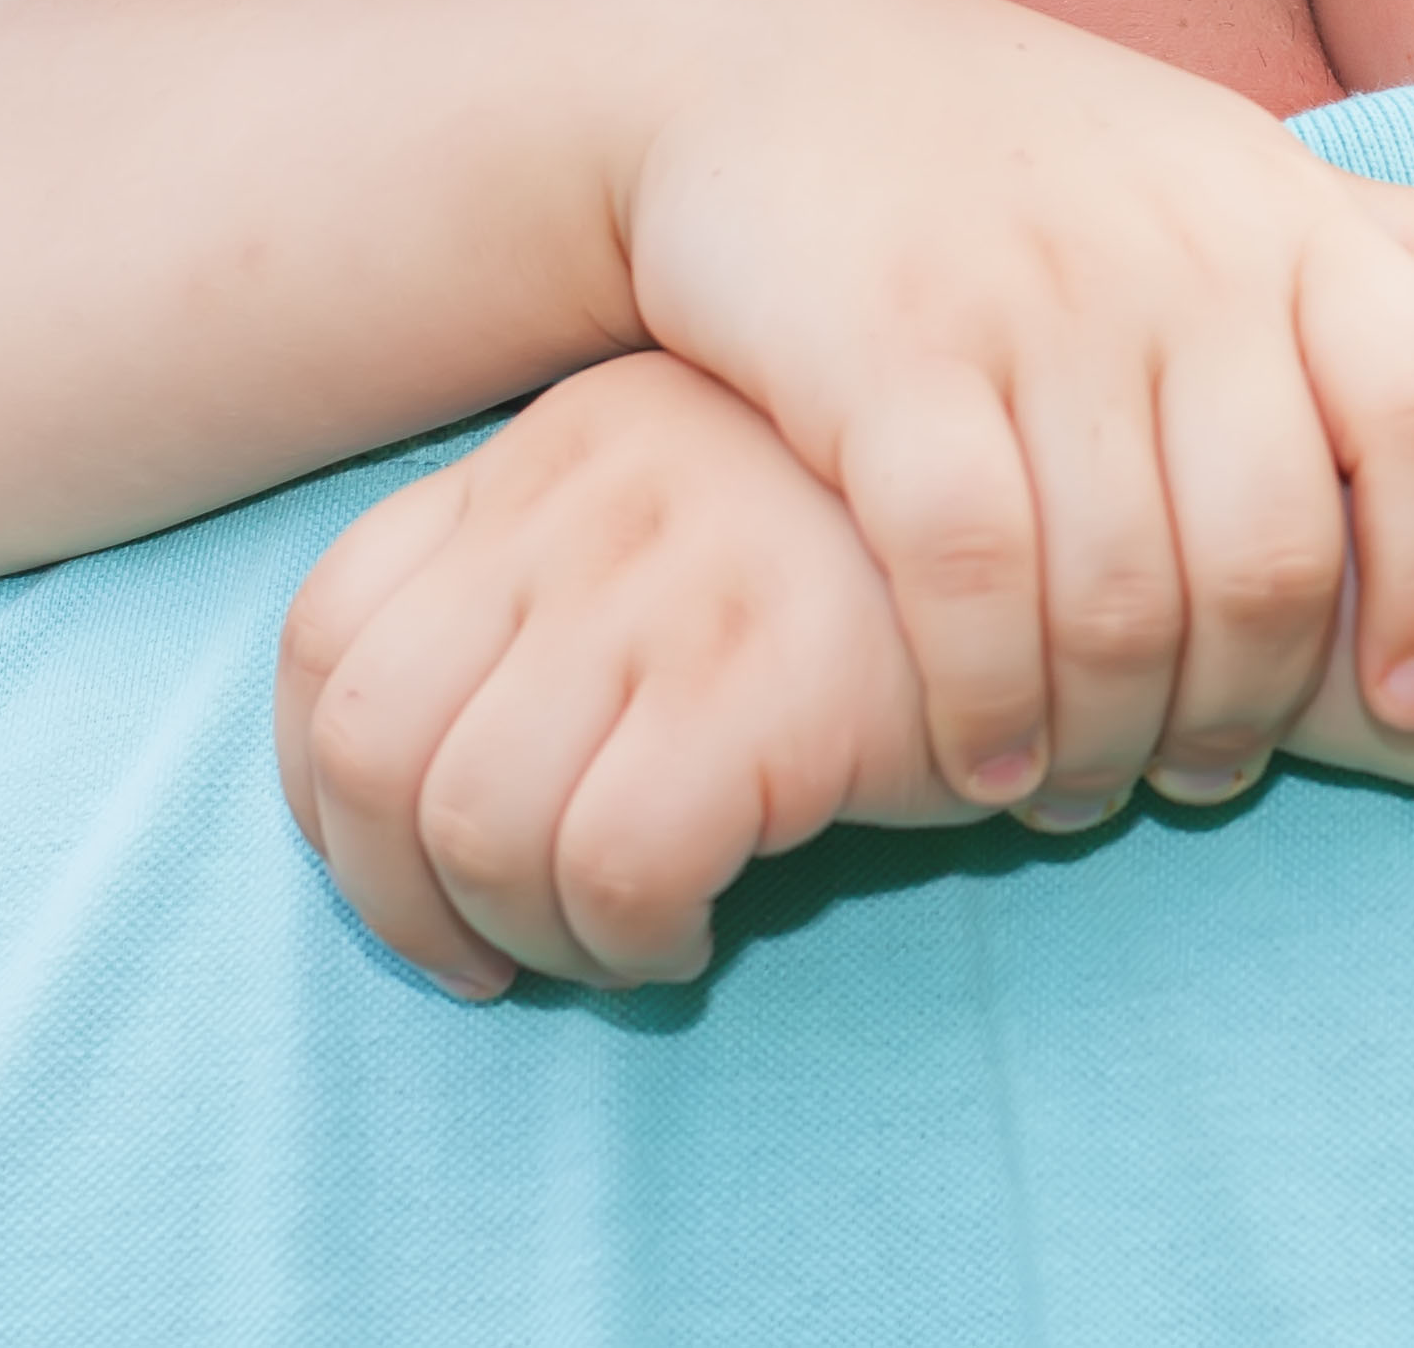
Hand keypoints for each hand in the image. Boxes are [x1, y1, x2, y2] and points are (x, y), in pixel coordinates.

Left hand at [277, 352, 950, 994]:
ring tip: (616, 947)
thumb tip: (418, 797)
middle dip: (395, 902)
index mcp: (555, 449)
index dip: (322, 793)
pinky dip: (625, 942)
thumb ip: (567, 583)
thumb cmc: (884, 545)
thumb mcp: (696, 512)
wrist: (1092, 502)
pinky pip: (613, 864)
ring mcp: (676, 579)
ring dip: (525, 936)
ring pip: (477, 822)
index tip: (405, 876)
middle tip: (490, 965)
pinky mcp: (770, 676)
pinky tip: (697, 935)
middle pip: (373, 742)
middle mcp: (590, 497)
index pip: (328, 626)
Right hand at [612, 0, 1413, 829]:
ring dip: (1113, 739)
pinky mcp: (889, 354)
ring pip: (1124, 599)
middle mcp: (1183, 253)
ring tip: (1088, 789)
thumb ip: (1322, 288)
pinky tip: (985, 759)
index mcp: (1285, 211)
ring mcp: (1038, 300)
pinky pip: (974, 580)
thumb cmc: (1012, 155)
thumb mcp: (1200, 171)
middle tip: (1206, 775)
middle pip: (1275, 553)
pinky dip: (990, 702)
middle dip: (1249, 706)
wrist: (756, 61)